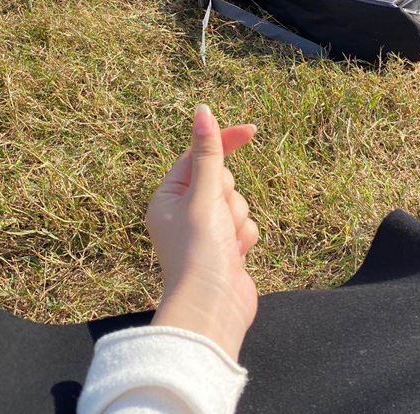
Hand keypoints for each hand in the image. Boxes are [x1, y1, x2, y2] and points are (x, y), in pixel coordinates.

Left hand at [147, 104, 258, 360]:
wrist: (212, 307)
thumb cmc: (198, 252)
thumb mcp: (203, 195)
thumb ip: (208, 153)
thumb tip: (203, 111)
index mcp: (167, 198)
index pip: (197, 156)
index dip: (223, 142)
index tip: (252, 130)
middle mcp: (184, 213)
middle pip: (223, 179)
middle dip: (228, 195)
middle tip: (217, 216)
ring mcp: (206, 231)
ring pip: (238, 203)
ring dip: (237, 219)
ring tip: (225, 242)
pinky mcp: (226, 248)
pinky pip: (246, 226)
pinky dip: (244, 238)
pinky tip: (234, 256)